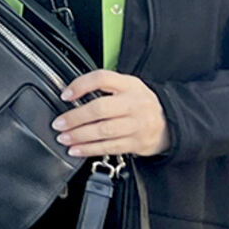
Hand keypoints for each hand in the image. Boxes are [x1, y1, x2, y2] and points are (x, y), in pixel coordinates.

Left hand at [52, 70, 170, 157]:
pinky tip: (76, 150)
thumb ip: (104, 87)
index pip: (102, 78)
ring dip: (79, 136)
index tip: (65, 95)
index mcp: (129, 85)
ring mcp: (137, 124)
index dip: (81, 85)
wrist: (169, 122)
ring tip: (64, 138)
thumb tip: (71, 95)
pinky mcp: (137, 143)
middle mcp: (134, 103)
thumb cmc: (139, 103)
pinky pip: (109, 147)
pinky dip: (89, 149)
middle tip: (59, 124)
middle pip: (100, 108)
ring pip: (104, 131)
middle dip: (75, 117)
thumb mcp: (127, 87)